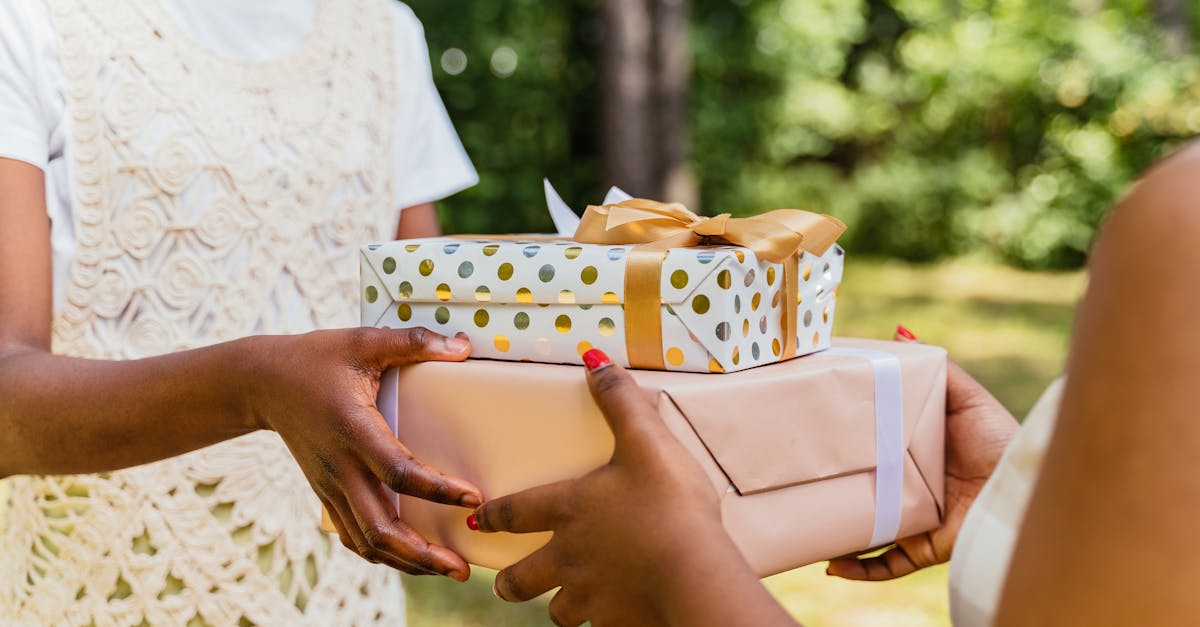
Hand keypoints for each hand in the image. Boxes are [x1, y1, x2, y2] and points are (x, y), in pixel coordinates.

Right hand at [245, 327, 483, 580]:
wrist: (261, 383)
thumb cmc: (315, 359)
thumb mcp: (363, 341)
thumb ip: (412, 343)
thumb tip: (461, 346)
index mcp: (353, 429)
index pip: (397, 471)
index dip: (437, 489)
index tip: (472, 497)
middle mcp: (340, 466)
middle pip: (379, 528)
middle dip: (422, 553)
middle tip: (461, 565)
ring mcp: (330, 485)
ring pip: (366, 541)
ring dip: (406, 561)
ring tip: (445, 568)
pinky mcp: (326, 493)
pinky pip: (354, 536)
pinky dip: (382, 554)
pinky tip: (410, 559)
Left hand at [469, 350, 750, 626]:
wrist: (693, 574)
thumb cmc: (669, 503)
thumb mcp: (647, 441)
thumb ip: (620, 399)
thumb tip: (593, 357)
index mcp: (569, 509)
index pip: (515, 512)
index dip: (493, 516)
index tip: (477, 521)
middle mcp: (569, 556)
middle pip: (521, 578)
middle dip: (509, 581)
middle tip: (504, 582)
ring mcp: (590, 595)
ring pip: (558, 609)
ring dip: (557, 606)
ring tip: (564, 604)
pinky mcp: (616, 622)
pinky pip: (599, 626)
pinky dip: (604, 621)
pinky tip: (617, 615)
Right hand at [826, 326, 1018, 580]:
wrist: (1023, 487)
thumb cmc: (1000, 440)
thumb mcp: (965, 398)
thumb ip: (935, 368)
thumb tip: (899, 332)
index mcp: (916, 454)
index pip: (873, 451)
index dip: (847, 447)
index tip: (814, 436)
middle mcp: (911, 489)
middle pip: (864, 491)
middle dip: (832, 492)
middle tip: (798, 482)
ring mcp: (915, 521)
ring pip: (866, 532)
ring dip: (834, 536)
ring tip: (804, 529)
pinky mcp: (925, 549)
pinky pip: (886, 565)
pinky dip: (859, 570)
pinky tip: (832, 565)